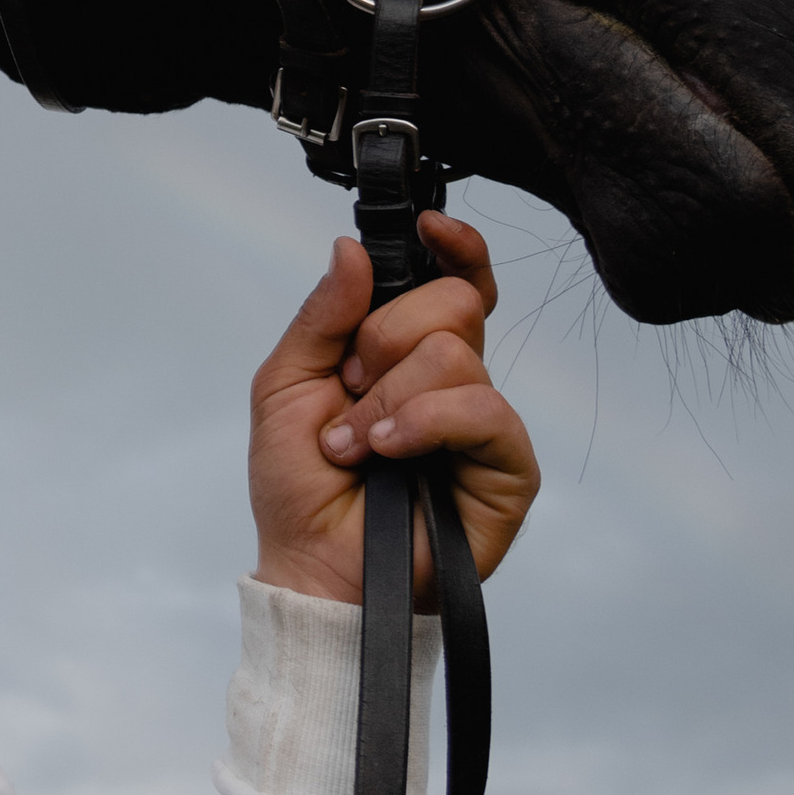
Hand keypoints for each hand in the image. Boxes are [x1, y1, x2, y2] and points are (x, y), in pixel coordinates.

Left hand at [248, 213, 540, 608]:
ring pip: (458, 353)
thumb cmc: (301, 487)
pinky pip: (484, 409)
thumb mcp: (284, 385)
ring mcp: (483, 423)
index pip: (454, 281)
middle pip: (454, 302)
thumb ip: (322, 315)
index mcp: (405, 352)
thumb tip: (351, 250)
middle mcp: (452, 380)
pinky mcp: (509, 468)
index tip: (430, 226)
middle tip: (352, 388)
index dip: (455, 247)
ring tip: (360, 444)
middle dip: (386, 338)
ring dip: (389, 397)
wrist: (314, 568)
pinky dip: (424, 423)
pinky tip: (390, 453)